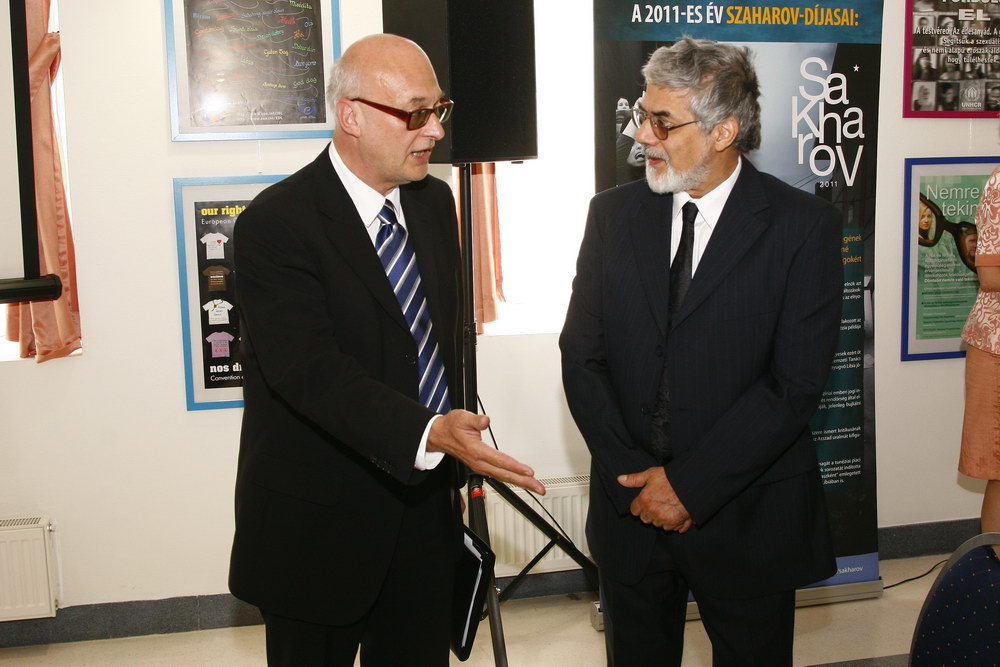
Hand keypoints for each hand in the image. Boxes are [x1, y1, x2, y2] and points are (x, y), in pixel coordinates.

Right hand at [429, 410, 545, 494]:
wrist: (440, 435)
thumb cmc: (452, 426)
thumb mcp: (462, 417)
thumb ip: (475, 419)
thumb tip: (486, 421)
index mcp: (475, 451)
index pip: (499, 460)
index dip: (514, 466)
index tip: (527, 471)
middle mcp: (478, 462)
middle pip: (504, 474)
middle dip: (523, 482)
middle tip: (538, 487)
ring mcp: (480, 466)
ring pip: (502, 477)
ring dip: (520, 483)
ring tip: (535, 486)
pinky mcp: (482, 466)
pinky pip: (499, 475)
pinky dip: (512, 479)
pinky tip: (521, 481)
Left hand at [618, 467, 691, 532]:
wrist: (691, 483)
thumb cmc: (671, 478)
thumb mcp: (651, 474)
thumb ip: (634, 479)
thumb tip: (620, 479)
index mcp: (644, 500)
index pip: (634, 510)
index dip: (639, 505)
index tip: (646, 501)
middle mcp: (652, 511)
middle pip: (645, 519)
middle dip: (649, 513)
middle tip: (657, 503)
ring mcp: (664, 518)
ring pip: (656, 524)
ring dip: (659, 518)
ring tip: (667, 507)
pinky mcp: (675, 523)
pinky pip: (668, 528)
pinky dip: (671, 523)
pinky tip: (674, 513)